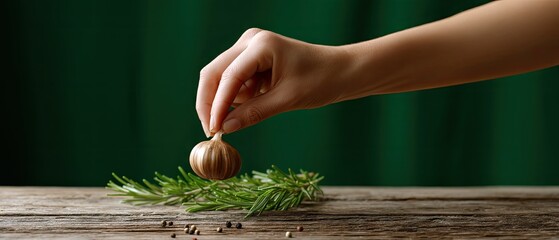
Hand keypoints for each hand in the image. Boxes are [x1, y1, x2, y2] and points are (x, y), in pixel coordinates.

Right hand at [196, 28, 352, 135]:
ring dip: (224, 101)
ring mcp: (249, 48)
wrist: (342, 71)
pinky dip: (237, 97)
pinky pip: (234, 81)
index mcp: (261, 45)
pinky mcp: (251, 59)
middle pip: (214, 73)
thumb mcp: (287, 100)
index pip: (228, 77)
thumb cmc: (321, 81)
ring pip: (221, 78)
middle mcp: (250, 41)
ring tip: (246, 116)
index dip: (216, 105)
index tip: (213, 130)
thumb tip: (224, 128)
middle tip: (211, 130)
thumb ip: (254, 113)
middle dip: (210, 103)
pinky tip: (257, 102)